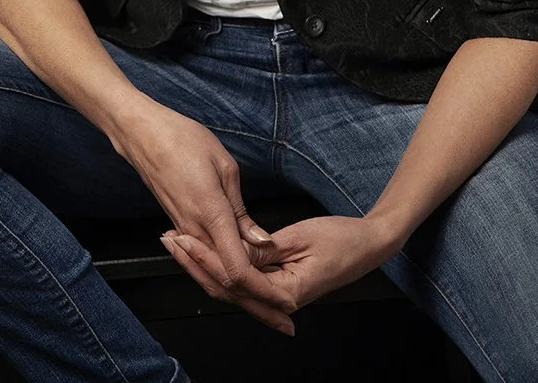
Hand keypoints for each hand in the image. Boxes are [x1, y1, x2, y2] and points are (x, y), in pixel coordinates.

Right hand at [111, 99, 295, 330]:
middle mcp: (195, 231)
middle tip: (285, 324)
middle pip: (226, 283)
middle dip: (257, 306)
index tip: (285, 304)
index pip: (238, 269)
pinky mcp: (178, 227)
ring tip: (268, 310)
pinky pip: (202, 261)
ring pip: (212, 276)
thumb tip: (261, 241)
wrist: (143, 135)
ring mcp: (183, 231)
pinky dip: (222, 277)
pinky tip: (238, 282)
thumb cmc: (183, 139)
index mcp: (211, 214)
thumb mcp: (225, 167)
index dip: (263, 291)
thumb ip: (241, 211)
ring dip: (241, 296)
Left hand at [159, 213, 403, 329]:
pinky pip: (242, 278)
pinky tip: (202, 250)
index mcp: (285, 292)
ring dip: (201, 264)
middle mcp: (278, 299)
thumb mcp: (301, 237)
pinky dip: (219, 263)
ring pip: (229, 285)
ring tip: (176, 242)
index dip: (206, 257)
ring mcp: (276, 293)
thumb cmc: (342, 239)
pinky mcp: (276, 282)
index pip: (234, 278)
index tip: (184, 237)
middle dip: (194, 263)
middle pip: (224, 287)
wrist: (368, 246)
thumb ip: (266, 249)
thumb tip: (235, 249)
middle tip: (169, 240)